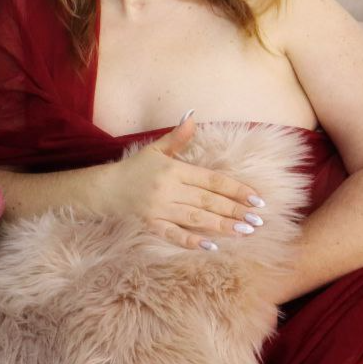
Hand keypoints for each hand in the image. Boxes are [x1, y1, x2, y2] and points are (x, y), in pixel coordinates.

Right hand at [100, 110, 266, 250]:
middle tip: (258, 220)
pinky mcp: (151, 225)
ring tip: (244, 231)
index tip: (256, 198)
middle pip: (208, 201)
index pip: (212, 180)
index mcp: (175, 170)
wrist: (104, 188)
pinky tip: (211, 247)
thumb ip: (178, 137)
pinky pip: (173, 235)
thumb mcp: (156, 149)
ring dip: (221, 226)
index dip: (236, 189)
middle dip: (235, 210)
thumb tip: (192, 116)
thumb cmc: (135, 168)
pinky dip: (191, 242)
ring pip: (196, 219)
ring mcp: (160, 209)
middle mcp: (169, 190)